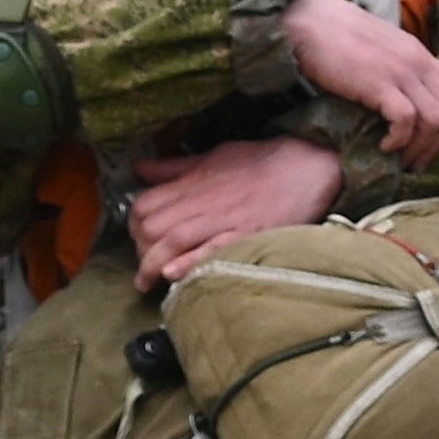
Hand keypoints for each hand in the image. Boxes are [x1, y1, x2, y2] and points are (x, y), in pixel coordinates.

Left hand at [126, 136, 349, 280]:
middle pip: (154, 226)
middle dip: (140, 249)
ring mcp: (225, 220)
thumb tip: (141, 168)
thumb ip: (176, 167)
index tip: (135, 237)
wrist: (305, 168)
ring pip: (175, 239)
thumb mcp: (213, 156)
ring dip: (154, 263)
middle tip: (140, 266)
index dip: (133, 224)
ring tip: (145, 282)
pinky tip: (174, 274)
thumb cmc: (261, 163)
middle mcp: (204, 201)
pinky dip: (190, 262)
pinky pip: (212, 250)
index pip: (146, 203)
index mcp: (195, 181)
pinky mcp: (246, 236)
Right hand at [286, 0, 438, 164]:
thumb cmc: (334, 38)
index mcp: (419, 54)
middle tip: (418, 164)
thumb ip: (396, 71)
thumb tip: (401, 101)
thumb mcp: (379, 51)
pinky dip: (400, 140)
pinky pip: (407, 120)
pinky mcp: (380, 83)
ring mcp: (401, 72)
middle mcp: (417, 62)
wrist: (308, 22)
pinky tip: (384, 145)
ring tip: (400, 157)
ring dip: (421, 147)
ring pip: (436, 119)